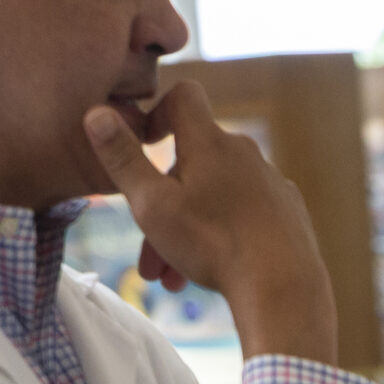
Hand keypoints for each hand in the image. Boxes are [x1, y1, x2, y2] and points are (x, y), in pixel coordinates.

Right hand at [83, 83, 338, 363]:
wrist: (283, 288)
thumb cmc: (212, 244)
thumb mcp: (152, 203)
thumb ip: (122, 158)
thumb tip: (95, 112)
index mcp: (211, 142)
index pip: (184, 96)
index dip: (158, 111)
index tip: (144, 143)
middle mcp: (245, 154)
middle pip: (191, 166)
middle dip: (161, 206)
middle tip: (146, 258)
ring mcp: (271, 183)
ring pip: (213, 199)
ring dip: (184, 234)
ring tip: (168, 279)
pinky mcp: (287, 212)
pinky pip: (242, 217)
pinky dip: (219, 239)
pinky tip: (207, 275)